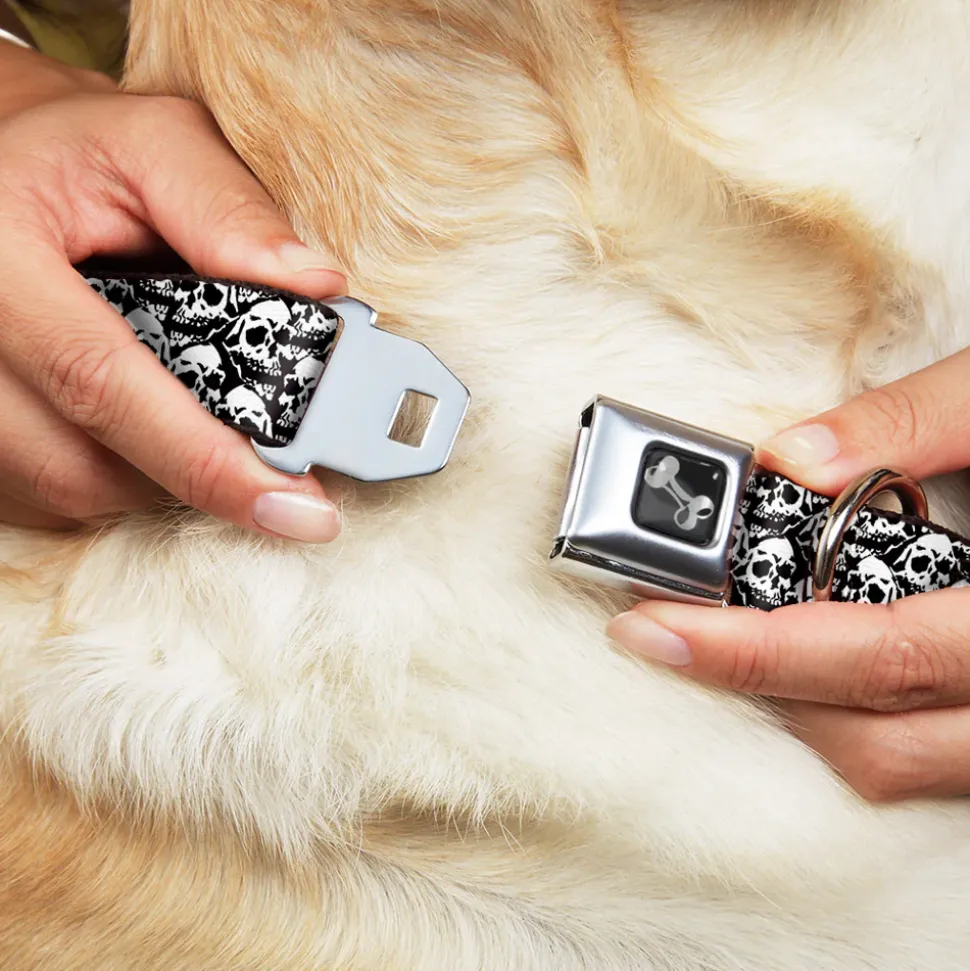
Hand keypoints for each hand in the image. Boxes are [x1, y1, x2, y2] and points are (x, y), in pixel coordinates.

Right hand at [0, 44, 345, 540]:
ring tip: (216, 434)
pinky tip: (158, 434)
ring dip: (162, 480)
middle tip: (285, 480)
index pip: (100, 382)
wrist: (4, 171)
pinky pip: (49, 493)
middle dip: (198, 480)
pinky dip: (122, 478)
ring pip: (70, 489)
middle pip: (82, 465)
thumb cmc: (78, 155)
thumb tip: (317, 286)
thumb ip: (228, 209)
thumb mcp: (153, 145)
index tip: (298, 508)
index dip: (205, 460)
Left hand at [608, 348, 969, 800]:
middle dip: (755, 685)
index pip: (878, 653)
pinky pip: (934, 758)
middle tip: (665, 629)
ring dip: (804, 711)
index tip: (654, 624)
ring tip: (731, 641)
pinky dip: (860, 718)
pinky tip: (817, 658)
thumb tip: (792, 459)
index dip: (754, 650)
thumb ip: (913, 422)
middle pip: (877, 738)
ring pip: (904, 764)